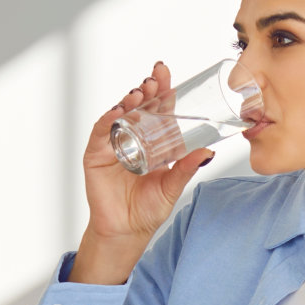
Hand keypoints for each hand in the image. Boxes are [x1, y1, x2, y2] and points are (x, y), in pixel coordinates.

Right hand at [81, 61, 213, 242]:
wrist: (127, 231)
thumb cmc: (149, 209)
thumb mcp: (172, 186)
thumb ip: (186, 168)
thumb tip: (208, 151)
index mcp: (154, 141)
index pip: (159, 109)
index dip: (162, 90)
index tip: (166, 73)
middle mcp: (133, 137)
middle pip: (138, 106)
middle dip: (146, 90)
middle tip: (154, 81)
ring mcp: (113, 144)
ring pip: (119, 114)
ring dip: (128, 101)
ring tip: (138, 93)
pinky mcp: (96, 155)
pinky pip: (100, 132)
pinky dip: (107, 120)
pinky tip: (116, 112)